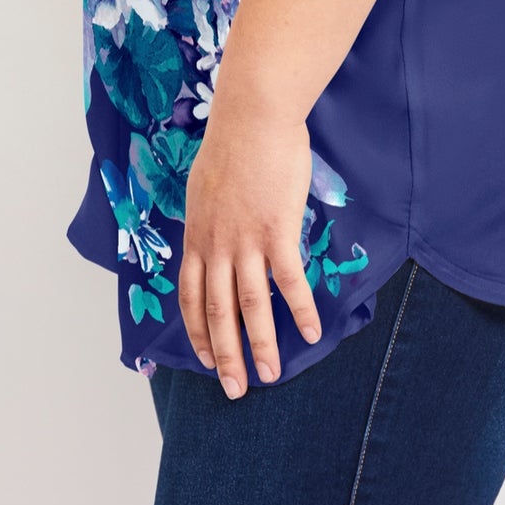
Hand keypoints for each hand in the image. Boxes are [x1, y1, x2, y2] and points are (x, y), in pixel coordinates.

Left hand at [180, 99, 322, 395]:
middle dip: (226, 355)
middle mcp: (217, 245)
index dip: (198, 332)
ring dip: (261, 345)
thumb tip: (210, 228)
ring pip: (251, 305)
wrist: (252, 116)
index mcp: (197, 235)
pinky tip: (313, 332)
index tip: (206, 359)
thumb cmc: (232, 142)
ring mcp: (246, 240)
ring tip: (270, 376)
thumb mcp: (204, 186)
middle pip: (218, 312)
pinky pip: (289, 281)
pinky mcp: (277, 230)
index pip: (191, 296)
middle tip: (235, 389)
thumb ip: (208, 216)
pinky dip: (301, 310)